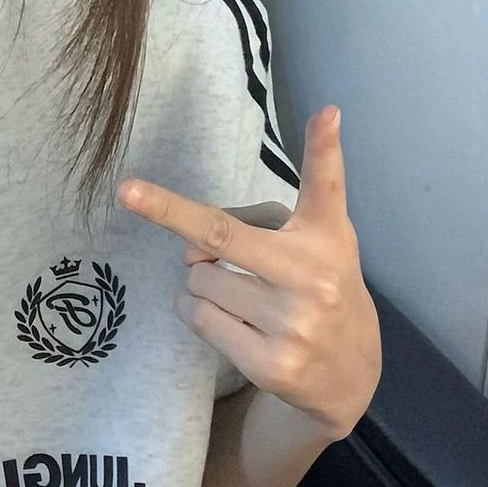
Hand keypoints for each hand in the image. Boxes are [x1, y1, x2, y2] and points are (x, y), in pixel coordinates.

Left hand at [115, 106, 380, 440]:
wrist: (352, 375)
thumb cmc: (322, 287)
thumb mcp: (315, 239)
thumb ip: (256, 220)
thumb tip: (188, 242)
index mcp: (326, 236)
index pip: (323, 183)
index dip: (324, 144)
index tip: (328, 111)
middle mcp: (314, 275)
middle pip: (214, 235)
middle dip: (167, 213)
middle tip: (136, 197)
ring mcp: (293, 324)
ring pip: (198, 281)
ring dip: (198, 281)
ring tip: (233, 293)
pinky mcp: (270, 365)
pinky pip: (197, 318)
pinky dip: (198, 312)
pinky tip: (231, 321)